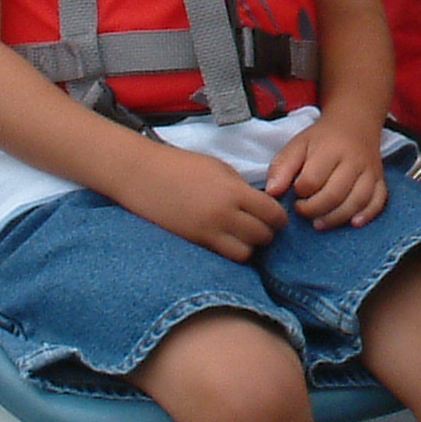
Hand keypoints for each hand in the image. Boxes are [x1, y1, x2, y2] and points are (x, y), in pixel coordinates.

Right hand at [114, 141, 284, 260]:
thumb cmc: (181, 165)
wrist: (141, 174)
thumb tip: (262, 206)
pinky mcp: (192, 243)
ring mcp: (206, 232)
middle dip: (266, 233)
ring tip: (242, 236)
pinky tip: (225, 241)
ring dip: (249, 247)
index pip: (272, 214)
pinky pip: (222, 256)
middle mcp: (223, 215)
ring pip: (245, 254)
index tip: (276, 217)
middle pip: (262, 237)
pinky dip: (229, 251)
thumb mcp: (220, 169)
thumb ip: (242, 188)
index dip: (279, 218)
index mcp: (233, 191)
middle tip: (261, 227)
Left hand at [267, 116, 387, 228]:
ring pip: (358, 201)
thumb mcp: (298, 144)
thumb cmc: (322, 138)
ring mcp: (370, 171)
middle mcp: (354, 160)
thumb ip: (282, 167)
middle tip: (302, 211)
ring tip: (319, 223)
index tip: (294, 193)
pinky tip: (354, 223)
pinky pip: (379, 201)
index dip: (300, 192)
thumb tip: (272, 192)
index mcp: (330, 149)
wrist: (355, 123)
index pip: (312, 179)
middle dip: (314, 209)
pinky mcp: (381, 180)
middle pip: (335, 193)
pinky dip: (368, 214)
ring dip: (337, 217)